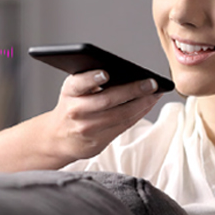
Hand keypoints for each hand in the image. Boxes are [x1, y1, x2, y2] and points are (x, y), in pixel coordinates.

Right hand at [45, 70, 163, 160]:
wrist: (59, 137)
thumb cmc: (72, 106)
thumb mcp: (74, 90)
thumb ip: (90, 81)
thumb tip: (126, 73)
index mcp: (69, 92)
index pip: (79, 84)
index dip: (91, 78)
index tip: (105, 73)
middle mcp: (75, 111)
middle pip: (107, 100)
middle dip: (132, 90)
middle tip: (151, 82)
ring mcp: (87, 128)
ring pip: (120, 115)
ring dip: (142, 104)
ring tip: (155, 93)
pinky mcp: (98, 142)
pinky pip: (124, 126)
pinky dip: (139, 114)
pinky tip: (148, 104)